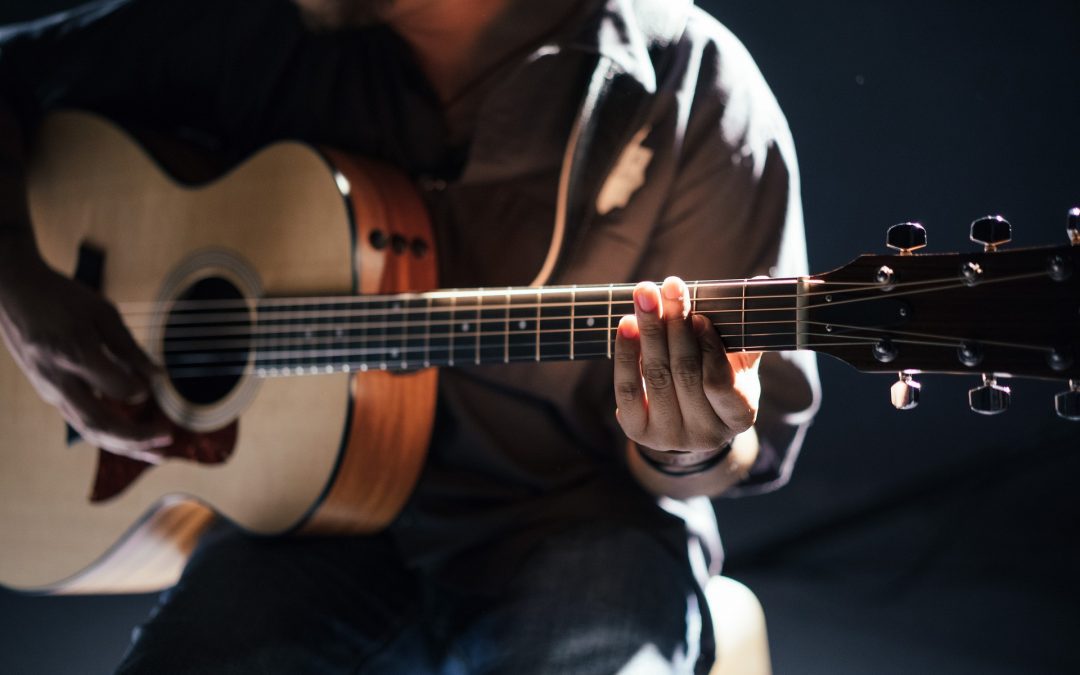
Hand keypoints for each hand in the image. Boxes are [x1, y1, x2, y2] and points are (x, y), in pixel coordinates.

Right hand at [0, 254, 171, 461]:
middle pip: (100, 424)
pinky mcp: (49, 393)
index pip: (117, 388)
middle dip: (137, 439)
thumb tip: (159, 378)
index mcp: (74, 354)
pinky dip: (110, 434)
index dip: (140, 390)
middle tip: (169, 439)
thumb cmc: (62, 297)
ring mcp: (50, 390)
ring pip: (89, 430)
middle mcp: (59, 380)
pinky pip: (81, 421)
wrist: (13, 292)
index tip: (155, 383)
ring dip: (125, 446)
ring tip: (158, 454)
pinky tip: (133, 439)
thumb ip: (130, 348)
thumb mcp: (102, 313)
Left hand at [613, 276, 760, 468]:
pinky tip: (627, 324)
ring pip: (656, 376)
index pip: (720, 383)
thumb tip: (761, 283)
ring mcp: (669, 436)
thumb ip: (745, 330)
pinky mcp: (638, 431)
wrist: (687, 419)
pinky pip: (628, 389)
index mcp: (739, 416)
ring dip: (649, 331)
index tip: (700, 316)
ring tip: (645, 295)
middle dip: (675, 325)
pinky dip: (626, 354)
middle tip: (670, 287)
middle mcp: (705, 434)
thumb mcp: (738, 362)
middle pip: (684, 373)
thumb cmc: (718, 379)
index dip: (709, 349)